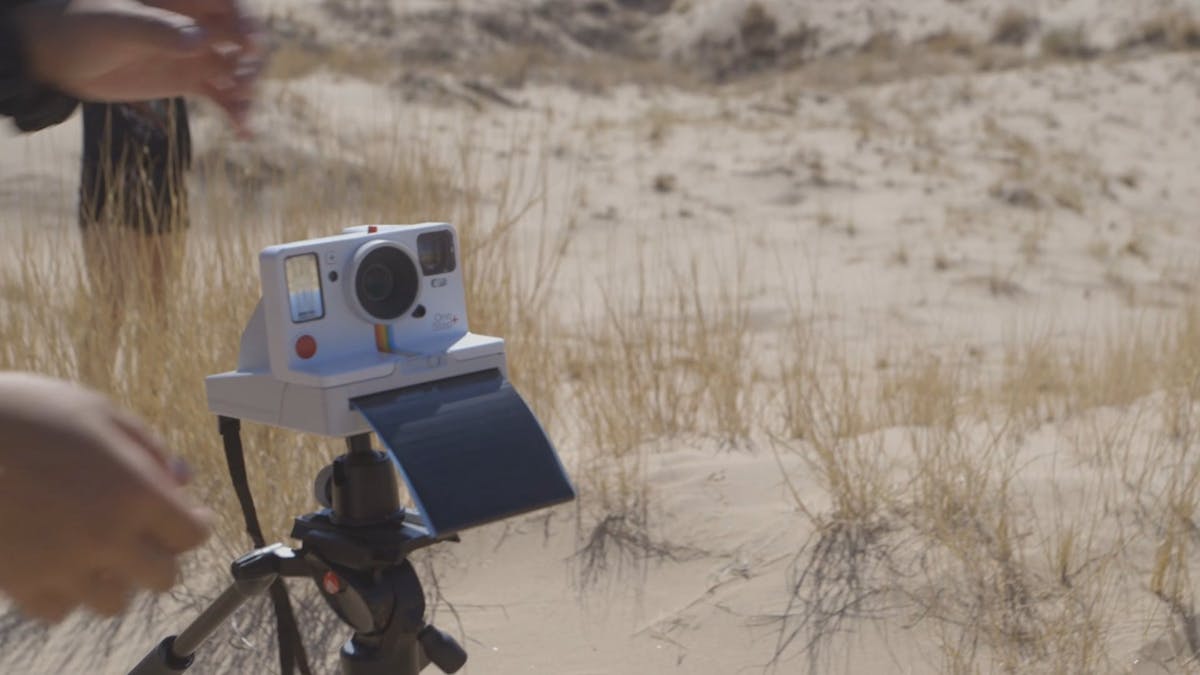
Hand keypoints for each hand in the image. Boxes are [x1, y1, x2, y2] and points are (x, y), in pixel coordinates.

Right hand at [0, 373, 210, 621]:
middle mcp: (106, 536)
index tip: (185, 515)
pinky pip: (61, 610)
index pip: (193, 534)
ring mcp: (62, 566)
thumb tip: (183, 479)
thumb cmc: (26, 413)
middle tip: (141, 534)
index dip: (192, 523)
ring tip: (96, 550)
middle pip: (163, 577)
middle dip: (160, 556)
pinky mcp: (20, 584)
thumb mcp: (98, 412)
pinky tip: (57, 562)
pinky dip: (65, 593)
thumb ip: (149, 449)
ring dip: (114, 579)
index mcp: (135, 491)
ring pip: (115, 603)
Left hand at [12, 0, 263, 134]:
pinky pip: (223, 94)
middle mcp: (195, 22)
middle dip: (251, 63)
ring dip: (248, 92)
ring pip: (238, 68)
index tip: (251, 46)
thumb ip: (155, 30)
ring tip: (243, 117)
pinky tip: (244, 131)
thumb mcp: (112, 25)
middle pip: (243, 38)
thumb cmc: (77, 26)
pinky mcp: (189, 79)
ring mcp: (195, 52)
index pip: (229, 4)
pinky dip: (236, 111)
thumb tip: (199, 41)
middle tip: (242, 88)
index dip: (247, 22)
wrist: (54, 56)